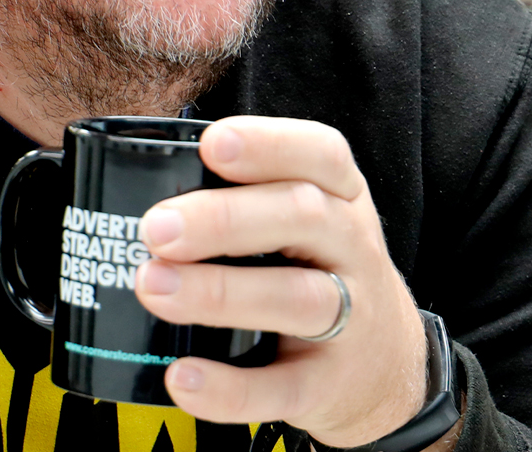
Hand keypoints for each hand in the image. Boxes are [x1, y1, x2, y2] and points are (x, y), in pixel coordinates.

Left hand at [134, 116, 448, 446]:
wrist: (388, 367)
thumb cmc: (324, 274)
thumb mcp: (310, 223)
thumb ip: (248, 198)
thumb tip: (142, 186)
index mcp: (341, 198)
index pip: (321, 155)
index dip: (269, 145)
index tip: (212, 143)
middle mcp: (352, 249)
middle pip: (302, 218)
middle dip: (223, 219)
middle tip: (156, 228)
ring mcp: (350, 318)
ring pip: (295, 298)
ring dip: (219, 292)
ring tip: (153, 286)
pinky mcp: (329, 383)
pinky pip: (282, 388)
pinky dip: (229, 388)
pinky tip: (182, 377)